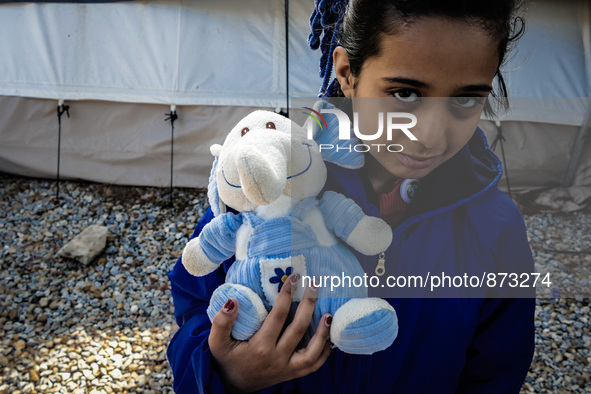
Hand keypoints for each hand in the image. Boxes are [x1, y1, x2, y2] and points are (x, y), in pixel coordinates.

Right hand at [208, 274, 331, 392]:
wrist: (233, 386)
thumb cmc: (227, 359)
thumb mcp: (217, 343)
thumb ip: (221, 323)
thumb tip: (232, 301)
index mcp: (260, 348)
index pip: (278, 317)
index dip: (286, 295)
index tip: (293, 278)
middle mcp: (277, 359)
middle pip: (298, 329)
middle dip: (308, 304)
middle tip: (314, 285)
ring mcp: (287, 369)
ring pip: (312, 352)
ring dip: (323, 332)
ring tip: (329, 314)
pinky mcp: (293, 374)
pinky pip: (314, 365)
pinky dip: (325, 351)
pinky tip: (329, 335)